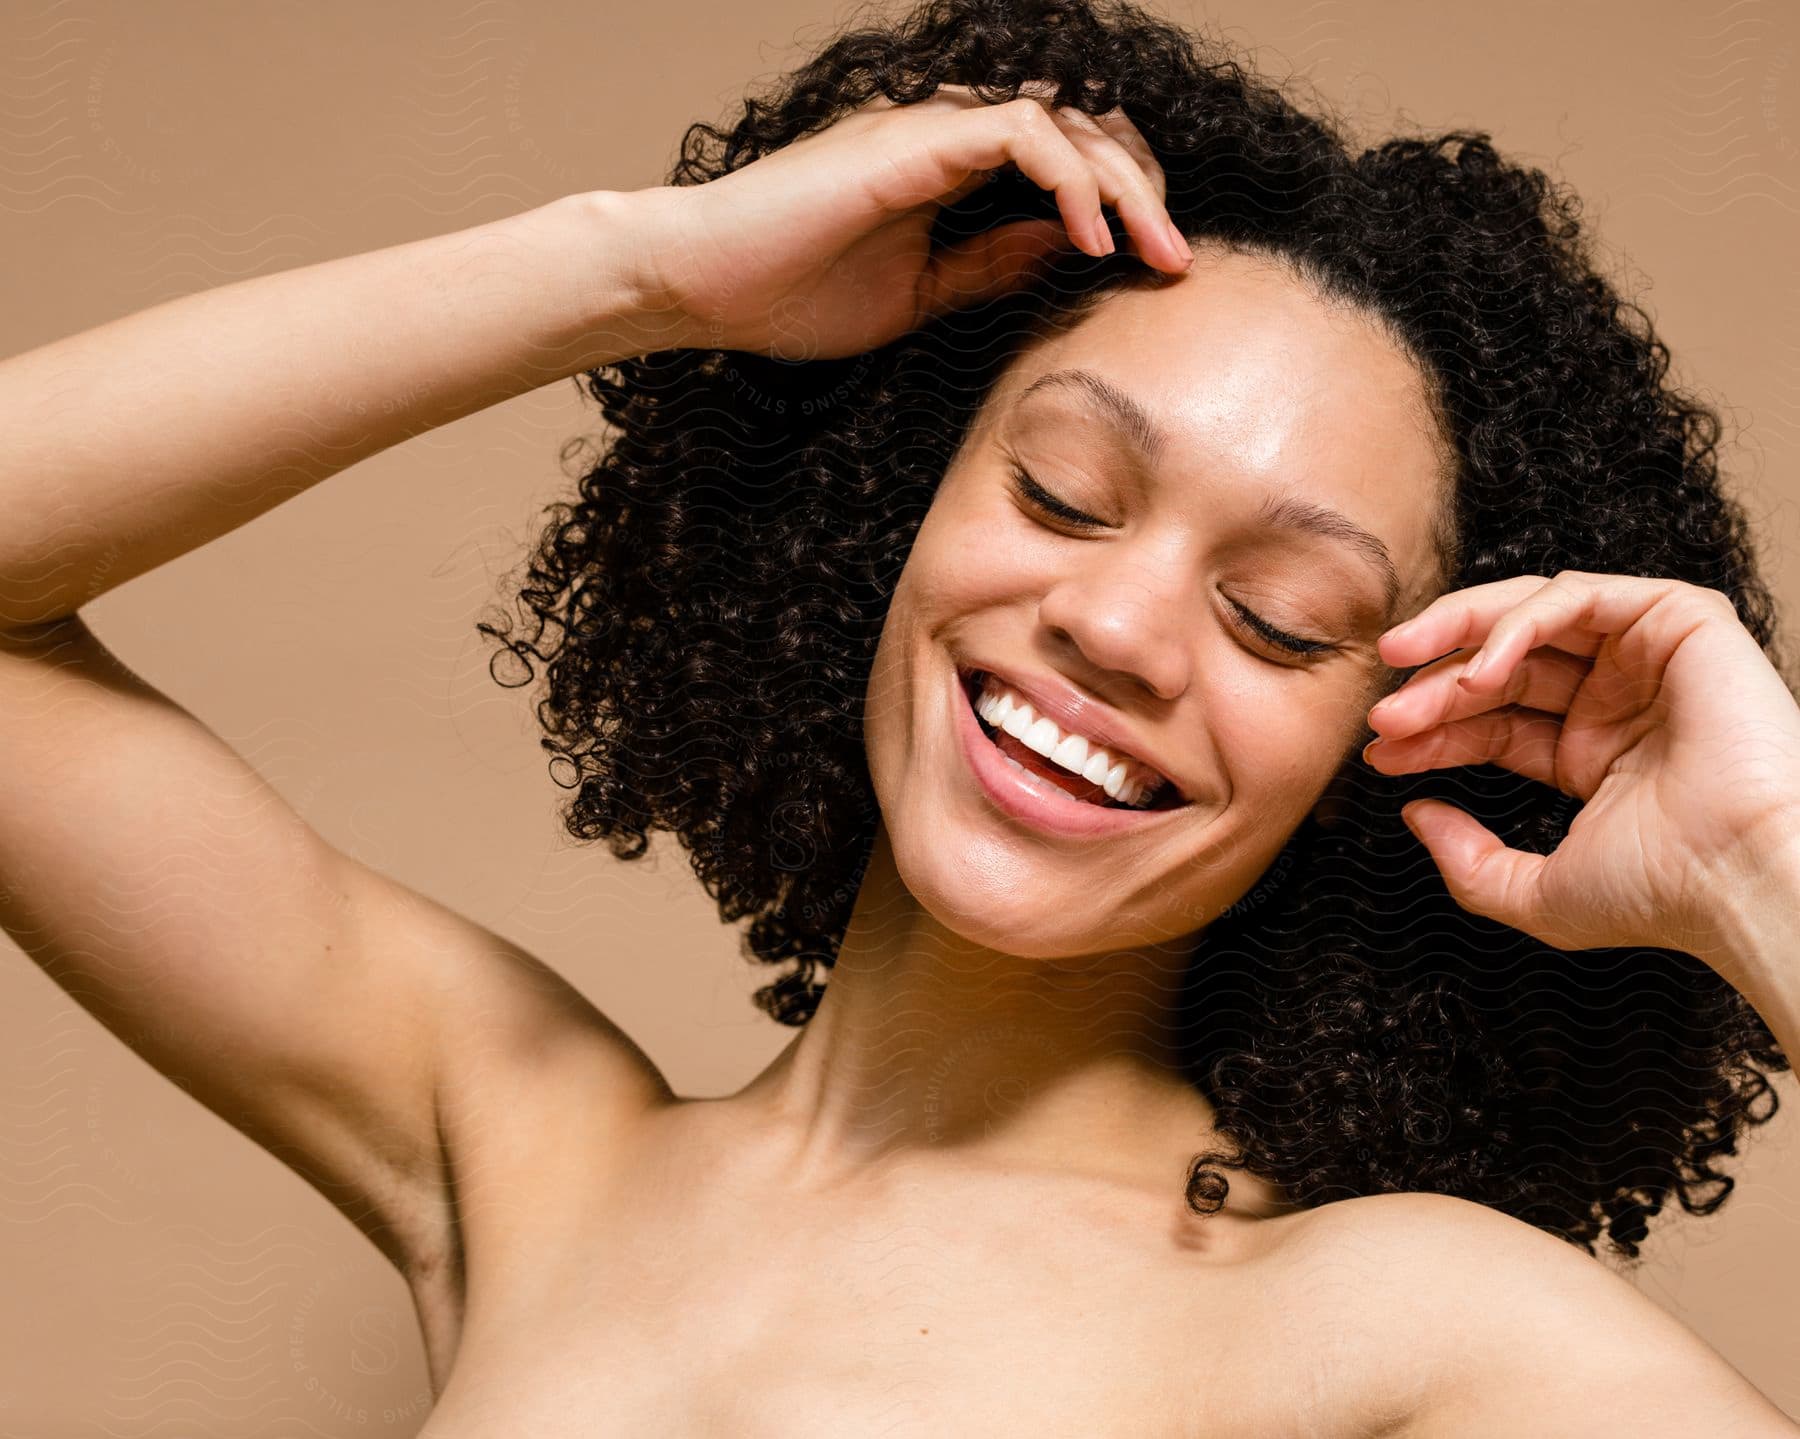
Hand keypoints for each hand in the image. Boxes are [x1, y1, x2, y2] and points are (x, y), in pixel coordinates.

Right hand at [621, 82, 1191, 359]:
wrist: (700, 288)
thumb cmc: (789, 294)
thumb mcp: (920, 296)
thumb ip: (993, 264)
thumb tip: (1070, 246)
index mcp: (949, 166)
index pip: (1066, 154)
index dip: (1122, 200)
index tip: (1153, 266)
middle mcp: (947, 132)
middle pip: (1083, 128)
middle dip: (1144, 191)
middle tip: (1176, 261)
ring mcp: (929, 130)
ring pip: (1065, 121)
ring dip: (1124, 186)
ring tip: (1151, 252)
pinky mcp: (911, 142)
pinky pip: (1021, 133)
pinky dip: (1069, 182)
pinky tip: (1089, 243)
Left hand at [1364, 570, 1799, 973]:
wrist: (1739, 878)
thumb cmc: (1663, 894)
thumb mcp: (1538, 893)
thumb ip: (1469, 864)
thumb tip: (1415, 814)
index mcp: (1594, 752)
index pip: (1492, 719)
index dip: (1432, 729)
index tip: (1380, 752)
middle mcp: (1619, 699)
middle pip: (1501, 665)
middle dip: (1431, 682)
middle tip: (1383, 713)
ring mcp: (1648, 658)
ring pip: (1531, 614)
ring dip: (1458, 636)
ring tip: (1404, 667)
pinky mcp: (1680, 621)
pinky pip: (1579, 597)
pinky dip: (1518, 623)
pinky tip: (1479, 671)